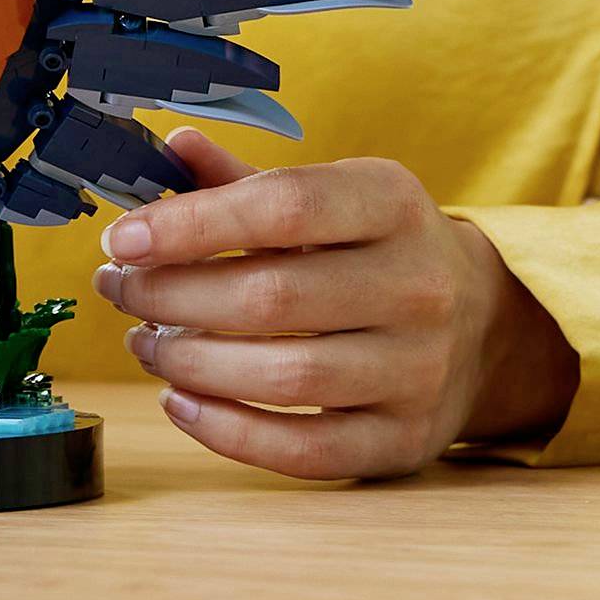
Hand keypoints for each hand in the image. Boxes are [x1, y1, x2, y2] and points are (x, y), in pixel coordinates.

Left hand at [92, 128, 578, 479]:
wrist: (480, 324)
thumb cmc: (376, 249)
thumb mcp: (331, 195)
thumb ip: (246, 181)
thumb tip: (171, 149)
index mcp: (393, 202)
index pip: (284, 206)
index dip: (192, 223)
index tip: (123, 239)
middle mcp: (418, 283)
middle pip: (273, 298)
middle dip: (174, 296)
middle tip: (120, 290)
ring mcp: (418, 368)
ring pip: (284, 378)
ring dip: (192, 362)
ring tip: (145, 341)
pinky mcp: (404, 438)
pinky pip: (304, 450)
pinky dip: (229, 431)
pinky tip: (182, 400)